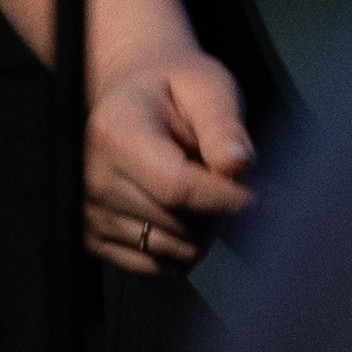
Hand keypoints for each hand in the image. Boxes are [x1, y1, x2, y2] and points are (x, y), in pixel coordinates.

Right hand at [84, 37, 255, 275]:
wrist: (132, 96)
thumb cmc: (174, 88)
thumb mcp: (207, 86)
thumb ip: (223, 124)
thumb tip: (239, 165)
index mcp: (117, 133)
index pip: (177, 187)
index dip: (227, 197)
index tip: (263, 195)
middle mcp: (93, 178)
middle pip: (176, 222)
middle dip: (222, 210)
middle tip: (232, 181)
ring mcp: (88, 212)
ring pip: (170, 249)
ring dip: (205, 230)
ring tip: (208, 192)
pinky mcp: (93, 238)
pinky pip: (155, 264)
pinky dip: (184, 247)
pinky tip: (190, 214)